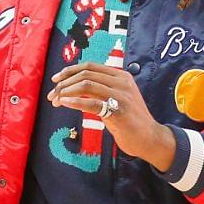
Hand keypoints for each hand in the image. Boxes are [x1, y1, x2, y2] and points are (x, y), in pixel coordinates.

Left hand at [48, 62, 175, 170]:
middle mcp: (121, 82)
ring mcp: (121, 96)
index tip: (56, 79)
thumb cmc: (130, 120)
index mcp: (120, 76)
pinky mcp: (119, 111)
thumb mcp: (117, 98)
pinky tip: (65, 103)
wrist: (150, 138)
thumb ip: (102, 89)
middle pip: (86, 74)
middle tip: (53, 95)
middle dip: (65, 83)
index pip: (90, 66)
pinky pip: (93, 103)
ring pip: (87, 85)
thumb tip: (75, 86)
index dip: (70, 70)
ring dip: (67, 92)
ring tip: (56, 101)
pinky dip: (75, 102)